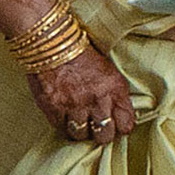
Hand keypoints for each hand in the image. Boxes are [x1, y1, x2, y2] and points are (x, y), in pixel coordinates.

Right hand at [25, 33, 136, 147]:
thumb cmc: (79, 52)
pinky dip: (62, 125)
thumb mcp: (107, 70)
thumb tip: (117, 115)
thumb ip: (114, 94)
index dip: (121, 127)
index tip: (115, 126)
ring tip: (78, 123)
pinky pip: (60, 128)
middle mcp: (96, 99)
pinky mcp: (52, 106)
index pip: (126, 124)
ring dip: (80, 131)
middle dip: (101, 134)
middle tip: (96, 129)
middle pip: (104, 134)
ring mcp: (73, 104)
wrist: (49, 40)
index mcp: (114, 88)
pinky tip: (63, 118)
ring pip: (81, 135)